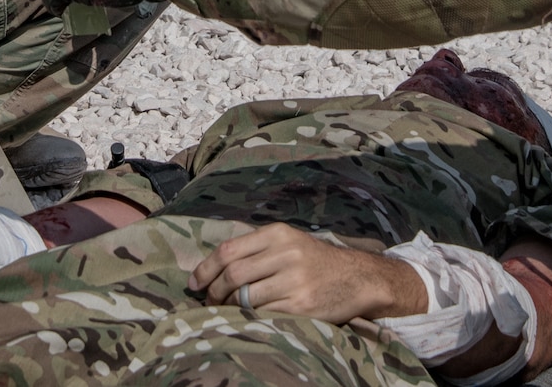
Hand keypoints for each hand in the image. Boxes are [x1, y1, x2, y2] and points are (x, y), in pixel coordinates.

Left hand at [191, 223, 427, 322]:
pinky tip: (247, 318)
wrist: (357, 278)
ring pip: (245, 297)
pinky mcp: (302, 305)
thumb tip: (214, 267)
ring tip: (226, 311)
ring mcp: (295, 280)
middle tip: (209, 301)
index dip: (206, 269)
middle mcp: (286, 254)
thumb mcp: (288, 242)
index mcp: (278, 234)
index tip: (194, 283)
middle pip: (233, 275)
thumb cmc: (315, 261)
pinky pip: (264, 314)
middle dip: (214, 291)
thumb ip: (256, 249)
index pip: (229, 251)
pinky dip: (250, 318)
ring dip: (229, 307)